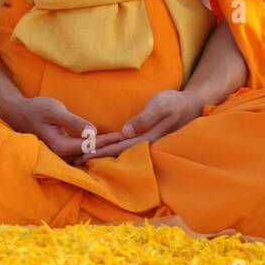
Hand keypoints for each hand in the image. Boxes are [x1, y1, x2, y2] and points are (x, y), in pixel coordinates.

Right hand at [13, 96, 122, 163]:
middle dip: (109, 149)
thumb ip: (73, 122)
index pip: (89, 146)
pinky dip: (96, 149)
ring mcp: (62, 156)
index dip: (106, 141)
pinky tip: (109, 145)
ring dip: (104, 150)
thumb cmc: (37, 109)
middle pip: (91, 154)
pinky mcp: (64, 152)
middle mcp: (61, 155)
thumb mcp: (55, 110)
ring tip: (124, 145)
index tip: (122, 136)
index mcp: (60, 146)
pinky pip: (83, 153)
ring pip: (88, 155)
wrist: (21, 113)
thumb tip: (92, 132)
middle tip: (130, 142)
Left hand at [88, 88, 202, 158]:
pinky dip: (111, 150)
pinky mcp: (145, 138)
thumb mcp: (160, 105)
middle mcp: (145, 144)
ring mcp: (145, 142)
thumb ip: (144, 119)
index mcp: (147, 138)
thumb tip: (126, 132)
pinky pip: (125, 147)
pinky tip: (102, 151)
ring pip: (120, 152)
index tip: (82, 155)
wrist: (189, 105)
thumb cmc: (174, 103)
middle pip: (117, 154)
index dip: (100, 152)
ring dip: (102, 156)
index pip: (118, 147)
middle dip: (96, 157)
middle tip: (74, 162)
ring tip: (83, 159)